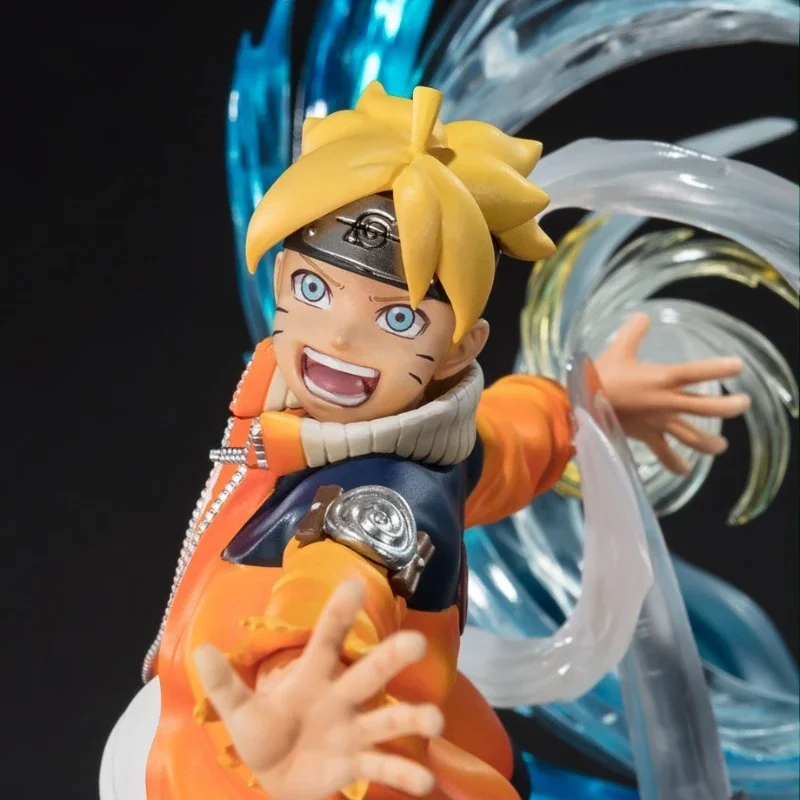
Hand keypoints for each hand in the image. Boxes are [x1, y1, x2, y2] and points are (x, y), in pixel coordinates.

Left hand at [193, 580, 443, 799]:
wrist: (272, 776)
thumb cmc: (262, 731)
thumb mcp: (238, 711)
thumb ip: (225, 684)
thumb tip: (201, 649)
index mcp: (312, 677)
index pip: (326, 640)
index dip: (339, 613)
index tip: (354, 584)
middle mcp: (340, 698)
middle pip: (368, 674)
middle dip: (391, 658)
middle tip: (416, 642)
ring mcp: (353, 731)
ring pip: (386, 720)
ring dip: (412, 719)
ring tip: (434, 721)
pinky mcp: (355, 765)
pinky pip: (383, 766)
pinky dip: (404, 774)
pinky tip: (426, 782)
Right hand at [594, 313, 750, 474]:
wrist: (580, 405)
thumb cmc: (600, 377)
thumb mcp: (617, 350)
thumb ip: (633, 332)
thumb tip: (643, 316)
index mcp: (663, 378)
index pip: (699, 372)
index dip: (721, 368)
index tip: (737, 366)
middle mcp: (668, 402)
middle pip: (709, 408)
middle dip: (731, 407)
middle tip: (742, 404)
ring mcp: (659, 422)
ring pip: (694, 437)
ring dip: (711, 443)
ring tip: (720, 445)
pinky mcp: (647, 437)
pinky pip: (665, 454)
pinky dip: (676, 464)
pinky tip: (684, 469)